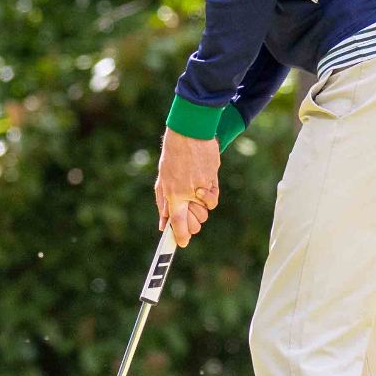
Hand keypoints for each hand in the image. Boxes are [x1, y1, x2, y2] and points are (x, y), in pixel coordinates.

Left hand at [155, 126, 221, 248]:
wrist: (189, 132)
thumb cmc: (173, 155)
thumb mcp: (162, 180)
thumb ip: (162, 203)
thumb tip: (163, 224)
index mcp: (173, 194)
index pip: (178, 223)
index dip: (180, 237)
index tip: (182, 243)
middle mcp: (188, 193)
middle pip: (196, 222)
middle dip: (193, 225)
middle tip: (188, 218)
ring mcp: (202, 187)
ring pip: (206, 212)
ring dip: (200, 210)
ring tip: (194, 198)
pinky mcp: (213, 180)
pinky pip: (213, 199)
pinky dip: (209, 199)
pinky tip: (203, 190)